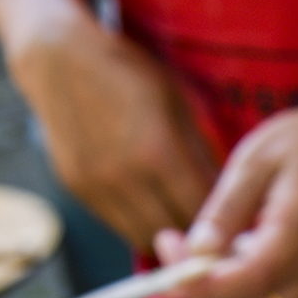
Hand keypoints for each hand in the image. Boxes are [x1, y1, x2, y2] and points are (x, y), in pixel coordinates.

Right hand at [8, 16, 216, 251]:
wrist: (57, 59)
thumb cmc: (128, 74)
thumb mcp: (177, 102)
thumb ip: (200, 152)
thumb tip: (227, 192)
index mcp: (158, 152)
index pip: (204, 210)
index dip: (226, 221)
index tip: (240, 220)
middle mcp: (125, 176)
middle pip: (177, 231)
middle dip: (201, 233)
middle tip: (218, 227)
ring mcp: (96, 187)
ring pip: (146, 238)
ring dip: (169, 234)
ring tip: (186, 220)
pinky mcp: (77, 190)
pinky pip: (118, 225)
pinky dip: (141, 223)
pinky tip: (154, 206)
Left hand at [154, 104, 297, 297]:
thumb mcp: (256, 160)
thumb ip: (226, 210)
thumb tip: (196, 253)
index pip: (247, 280)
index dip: (199, 281)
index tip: (167, 248)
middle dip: (201, 295)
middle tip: (172, 251)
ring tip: (193, 253)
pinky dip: (236, 296)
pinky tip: (223, 258)